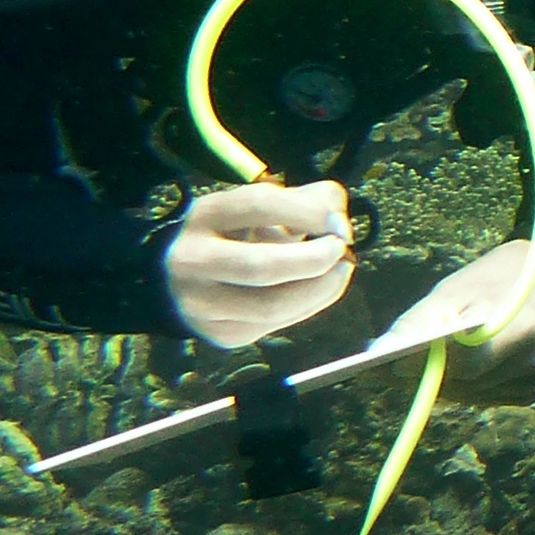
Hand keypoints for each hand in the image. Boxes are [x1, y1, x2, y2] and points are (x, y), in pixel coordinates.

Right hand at [164, 180, 354, 348]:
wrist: (192, 277)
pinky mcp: (220, 333)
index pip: (260, 206)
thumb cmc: (243, 233)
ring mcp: (201, 303)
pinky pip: (275, 325)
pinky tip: (319, 290)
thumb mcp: (271, 206)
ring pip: (270, 306)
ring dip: (320, 289)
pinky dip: (309, 306)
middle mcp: (192, 260)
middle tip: (342, 251)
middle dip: (314, 260)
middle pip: (261, 266)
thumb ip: (311, 201)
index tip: (340, 224)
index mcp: (206, 214)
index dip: (308, 213)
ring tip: (340, 271)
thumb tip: (339, 224)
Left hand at [387, 239, 534, 405]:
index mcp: (524, 325)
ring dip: (445, 384)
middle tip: (394, 368)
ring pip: (473, 395)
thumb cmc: (491, 281)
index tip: (393, 366)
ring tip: (423, 365)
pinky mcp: (533, 389)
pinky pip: (486, 398)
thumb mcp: (453, 290)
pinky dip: (464, 388)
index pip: (470, 360)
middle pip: (469, 382)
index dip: (429, 365)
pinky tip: (457, 369)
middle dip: (430, 376)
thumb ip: (420, 322)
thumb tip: (379, 355)